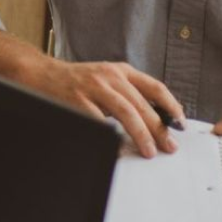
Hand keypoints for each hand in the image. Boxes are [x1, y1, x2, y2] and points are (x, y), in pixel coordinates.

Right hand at [20, 58, 182, 158]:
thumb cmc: (75, 81)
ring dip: (141, 134)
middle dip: (159, 128)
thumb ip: (127, 93)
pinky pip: (100, 122)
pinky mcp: (77, 99)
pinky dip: (111, 137)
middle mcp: (109, 76)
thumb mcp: (105, 79)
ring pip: (126, 112)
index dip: (172, 106)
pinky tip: (118, 148)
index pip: (155, 87)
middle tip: (169, 146)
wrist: (40, 72)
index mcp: (120, 70)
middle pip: (143, 104)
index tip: (181, 124)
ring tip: (148, 150)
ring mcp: (93, 87)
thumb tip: (156, 120)